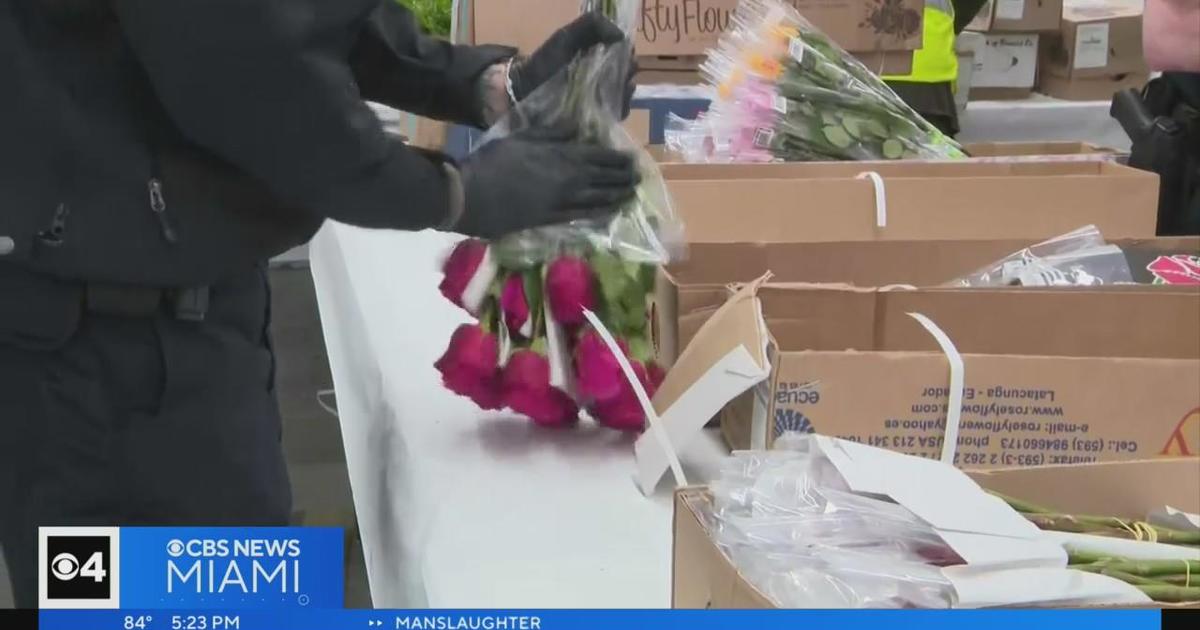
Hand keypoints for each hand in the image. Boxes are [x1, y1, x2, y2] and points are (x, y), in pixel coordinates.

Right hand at [452, 131, 639, 239]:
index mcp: (562, 156)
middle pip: (604, 179)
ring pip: (599, 199)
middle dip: (623, 178)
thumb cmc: (493, 160)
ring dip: (617, 196)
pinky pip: (583, 217)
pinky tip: (609, 213)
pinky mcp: (552, 219)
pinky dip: (599, 214)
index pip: (600, 156)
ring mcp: (562, 202)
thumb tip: (577, 128)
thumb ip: (551, 133)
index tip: (632, 159)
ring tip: (631, 194)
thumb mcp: (522, 137)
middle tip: (638, 177)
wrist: (472, 194)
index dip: (618, 159)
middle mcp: (569, 180)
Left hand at [511, 13, 636, 117]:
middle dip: (629, 70)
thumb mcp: (566, 37)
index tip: (625, 53)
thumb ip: (593, 24)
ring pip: (626, 93)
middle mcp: (602, 78)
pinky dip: (622, 107)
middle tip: (624, 71)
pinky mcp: (598, 119)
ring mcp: (601, 99)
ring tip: (622, 87)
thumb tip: (622, 36)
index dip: (627, 53)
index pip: (623, 54)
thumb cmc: (545, 63)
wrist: (525, 92)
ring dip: (628, 89)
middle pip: (627, 73)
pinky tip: (617, 102)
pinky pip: (618, 114)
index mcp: (597, 57)